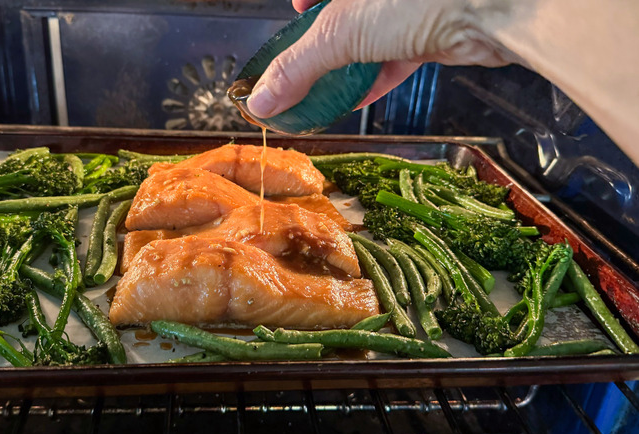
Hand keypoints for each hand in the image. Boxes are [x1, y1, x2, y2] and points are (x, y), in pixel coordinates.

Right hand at [247, 0, 518, 118]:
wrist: (495, 11)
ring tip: (322, 94)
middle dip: (322, 46)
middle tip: (303, 71)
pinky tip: (357, 100)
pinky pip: (394, 57)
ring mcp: (408, 8)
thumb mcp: (340, 32)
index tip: (294, 13)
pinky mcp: (430, 32)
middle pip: (343, 15)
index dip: (304, 1)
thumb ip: (298, 67)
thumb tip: (261, 99)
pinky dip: (374, 80)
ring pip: (368, 38)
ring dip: (345, 69)